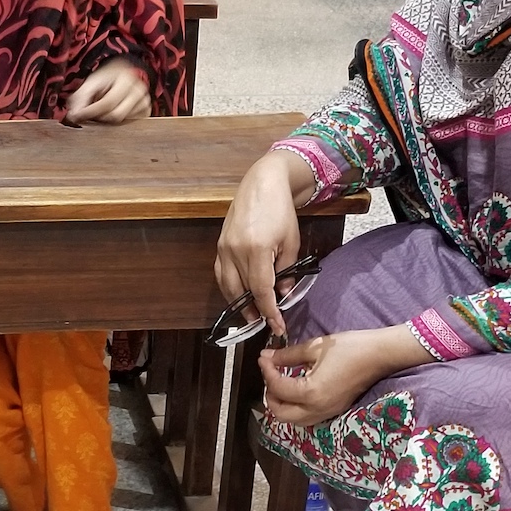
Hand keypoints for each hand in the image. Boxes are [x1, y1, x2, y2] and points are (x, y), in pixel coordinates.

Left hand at [65, 58, 149, 124]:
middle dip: (99, 118)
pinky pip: (129, 125)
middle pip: (116, 115)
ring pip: (122, 122)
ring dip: (107, 121)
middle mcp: (139, 90)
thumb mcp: (90, 84)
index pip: (107, 103)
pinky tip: (113, 113)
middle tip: (90, 114)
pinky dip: (117, 123)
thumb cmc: (105, 80)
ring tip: (102, 111)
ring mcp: (145, 102)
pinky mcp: (146, 112)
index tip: (77, 116)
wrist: (122, 75)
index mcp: (125, 79)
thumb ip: (80, 99)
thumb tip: (73, 117)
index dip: (90, 112)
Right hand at [215, 150, 311, 336]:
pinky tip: (239, 294)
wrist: (262, 184)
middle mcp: (235, 251)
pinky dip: (230, 288)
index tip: (278, 326)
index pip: (261, 291)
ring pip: (227, 286)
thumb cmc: (280, 210)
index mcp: (257, 250)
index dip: (270, 312)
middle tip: (265, 323)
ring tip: (252, 314)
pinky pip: (221, 274)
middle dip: (254, 311)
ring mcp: (224, 248)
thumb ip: (287, 270)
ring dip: (238, 303)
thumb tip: (282, 294)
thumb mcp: (291, 241)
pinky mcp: (219, 245)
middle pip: (242, 292)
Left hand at [261, 325, 433, 426]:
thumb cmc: (349, 347)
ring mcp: (328, 413)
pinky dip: (296, 407)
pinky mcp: (334, 411)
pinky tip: (296, 388)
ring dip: (282, 404)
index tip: (264, 357)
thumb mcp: (315, 347)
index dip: (266, 371)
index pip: (277, 388)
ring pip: (294, 420)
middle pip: (281, 414)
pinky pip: (307, 417)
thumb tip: (267, 357)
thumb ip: (287, 355)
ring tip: (281, 382)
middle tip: (269, 374)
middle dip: (270, 395)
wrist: (380, 355)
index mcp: (311, 393)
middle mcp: (318, 409)